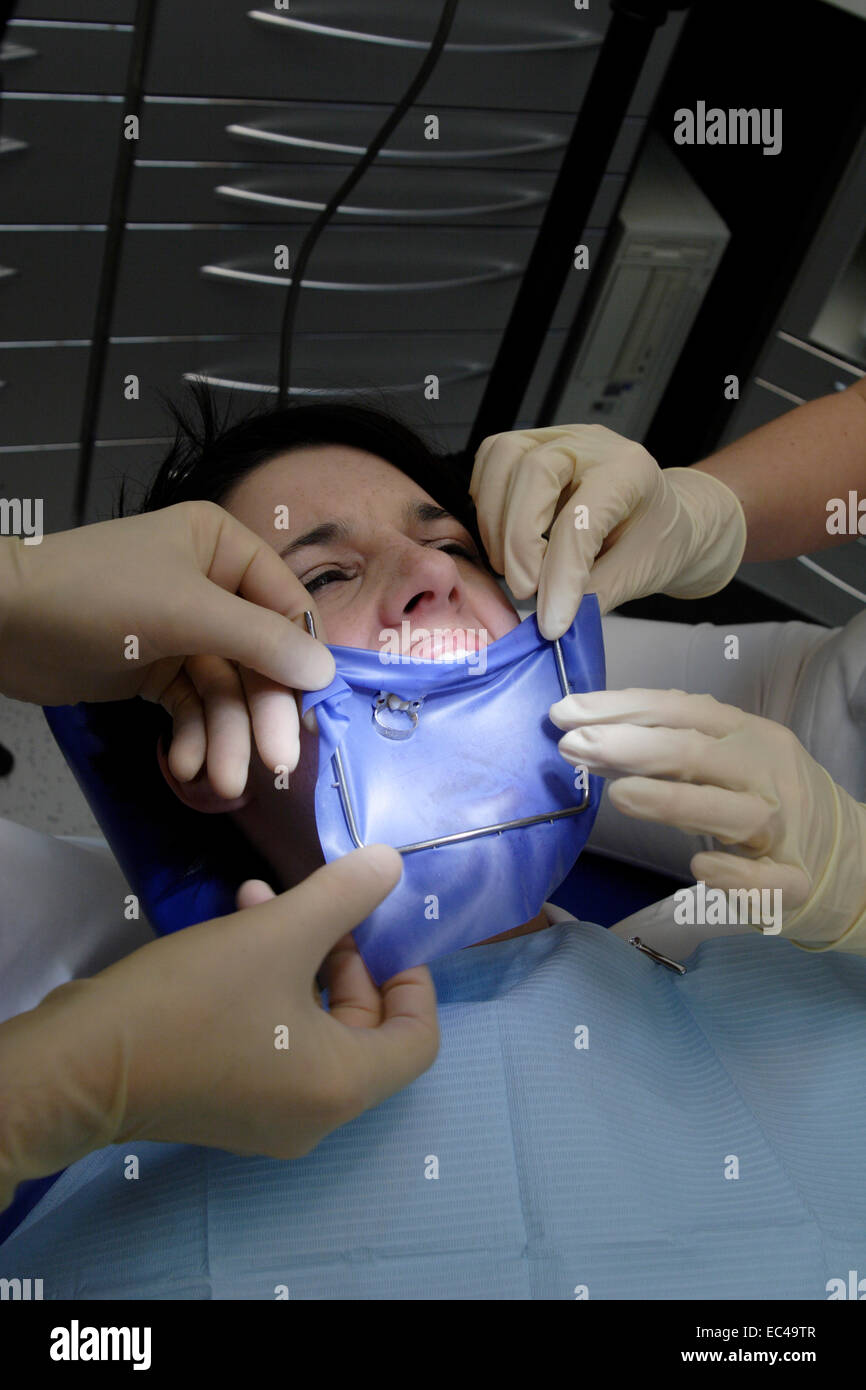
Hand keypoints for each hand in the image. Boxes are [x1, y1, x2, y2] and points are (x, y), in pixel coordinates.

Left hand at [0, 502, 334, 796]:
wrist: (1, 623)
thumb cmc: (96, 594)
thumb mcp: (187, 612)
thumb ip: (260, 642)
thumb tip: (326, 672)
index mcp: (224, 549)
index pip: (287, 608)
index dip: (303, 663)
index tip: (316, 716)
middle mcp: (212, 587)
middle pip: (259, 660)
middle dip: (263, 715)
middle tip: (277, 765)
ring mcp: (183, 631)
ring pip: (226, 692)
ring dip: (227, 739)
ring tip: (224, 784)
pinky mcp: (155, 670)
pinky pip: (192, 708)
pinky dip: (192, 738)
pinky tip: (184, 766)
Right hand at [0, 845, 437, 1207]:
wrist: (80, 1064)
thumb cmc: (195, 1000)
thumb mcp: (278, 933)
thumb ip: (344, 896)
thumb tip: (392, 865)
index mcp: (342, 1085)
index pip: (418, 1039)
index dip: (411, 978)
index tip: (384, 929)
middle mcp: (317, 1115)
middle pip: (364, 1029)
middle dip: (345, 954)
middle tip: (318, 905)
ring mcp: (269, 1116)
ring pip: (313, 1026)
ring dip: (300, 957)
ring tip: (262, 897)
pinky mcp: (227, 1103)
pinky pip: (275, 1042)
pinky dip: (270, 986)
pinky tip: (236, 926)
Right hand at [469, 424, 746, 638]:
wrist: (658, 519)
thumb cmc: (653, 541)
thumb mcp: (637, 575)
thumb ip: (592, 595)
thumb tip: (548, 617)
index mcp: (630, 471)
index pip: (581, 519)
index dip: (560, 574)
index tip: (552, 622)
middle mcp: (591, 444)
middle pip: (535, 472)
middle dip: (520, 541)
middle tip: (526, 590)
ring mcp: (557, 436)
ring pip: (503, 458)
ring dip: (496, 523)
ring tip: (514, 569)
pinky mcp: (529, 443)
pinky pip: (489, 461)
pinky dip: (487, 504)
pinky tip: (503, 540)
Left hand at [549, 687, 865, 951]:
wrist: (846, 857)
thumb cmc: (764, 801)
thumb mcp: (718, 763)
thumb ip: (661, 755)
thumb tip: (589, 739)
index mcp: (745, 735)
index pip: (679, 709)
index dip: (621, 707)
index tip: (563, 712)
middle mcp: (766, 772)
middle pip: (696, 752)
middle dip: (630, 747)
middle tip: (572, 746)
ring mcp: (783, 826)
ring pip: (733, 809)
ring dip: (674, 801)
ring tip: (619, 797)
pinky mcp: (795, 880)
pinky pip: (768, 878)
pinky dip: (736, 873)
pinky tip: (700, 866)